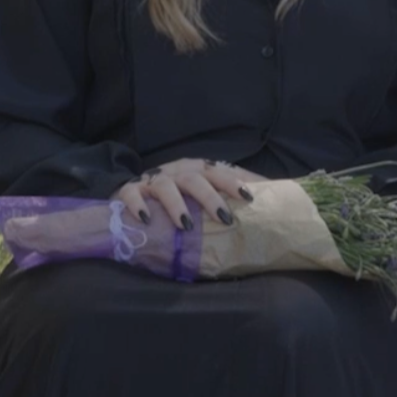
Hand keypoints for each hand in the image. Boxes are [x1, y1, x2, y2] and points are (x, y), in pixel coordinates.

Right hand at [118, 160, 262, 230]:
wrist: (132, 192)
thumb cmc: (176, 194)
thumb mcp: (201, 191)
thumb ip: (226, 195)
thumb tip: (265, 201)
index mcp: (197, 170)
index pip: (219, 171)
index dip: (234, 182)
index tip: (250, 197)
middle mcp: (177, 171)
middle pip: (196, 178)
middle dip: (211, 197)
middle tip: (225, 218)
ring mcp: (153, 180)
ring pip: (166, 186)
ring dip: (177, 204)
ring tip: (186, 226)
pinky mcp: (130, 190)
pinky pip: (132, 194)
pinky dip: (138, 205)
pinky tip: (146, 218)